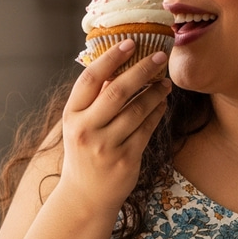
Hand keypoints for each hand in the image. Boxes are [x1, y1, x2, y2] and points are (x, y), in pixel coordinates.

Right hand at [59, 39, 171, 214]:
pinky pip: (147, 129)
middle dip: (142, 71)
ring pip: (138, 110)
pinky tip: (163, 103)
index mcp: (72, 116)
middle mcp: (87, 130)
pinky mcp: (126, 160)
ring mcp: (106, 146)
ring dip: (155, 92)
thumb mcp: (80, 125)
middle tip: (160, 56)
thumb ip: (94, 100)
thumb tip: (119, 66)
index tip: (130, 43)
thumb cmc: (85, 153)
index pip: (90, 80)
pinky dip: (157, 113)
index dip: (110, 59)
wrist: (85, 196)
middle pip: (118, 92)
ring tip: (165, 82)